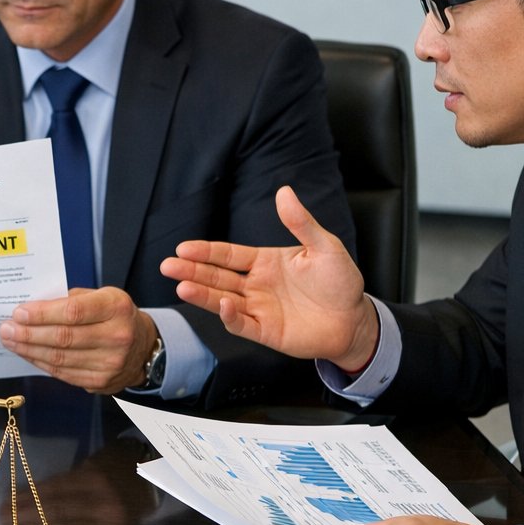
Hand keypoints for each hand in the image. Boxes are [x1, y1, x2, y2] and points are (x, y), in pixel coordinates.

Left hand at [0, 287, 156, 392]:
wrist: (143, 347)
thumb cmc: (115, 316)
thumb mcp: (101, 296)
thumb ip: (71, 299)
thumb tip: (33, 307)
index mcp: (116, 308)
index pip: (73, 312)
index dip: (42, 314)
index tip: (19, 313)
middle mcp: (116, 336)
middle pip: (63, 338)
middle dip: (29, 334)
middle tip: (6, 328)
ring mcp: (109, 363)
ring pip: (59, 358)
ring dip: (29, 350)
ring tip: (10, 340)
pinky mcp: (100, 381)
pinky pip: (62, 373)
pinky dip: (40, 363)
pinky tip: (27, 353)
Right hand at [161, 186, 377, 370]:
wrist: (356, 320)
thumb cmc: (341, 283)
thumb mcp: (325, 246)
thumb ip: (301, 223)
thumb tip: (284, 192)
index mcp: (265, 262)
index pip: (228, 255)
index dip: (206, 252)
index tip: (183, 248)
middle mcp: (256, 285)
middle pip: (217, 277)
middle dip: (192, 270)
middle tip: (168, 265)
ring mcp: (258, 309)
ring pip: (222, 300)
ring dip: (202, 294)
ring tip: (181, 286)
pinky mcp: (265, 332)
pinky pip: (241, 324)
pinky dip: (230, 317)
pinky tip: (222, 306)